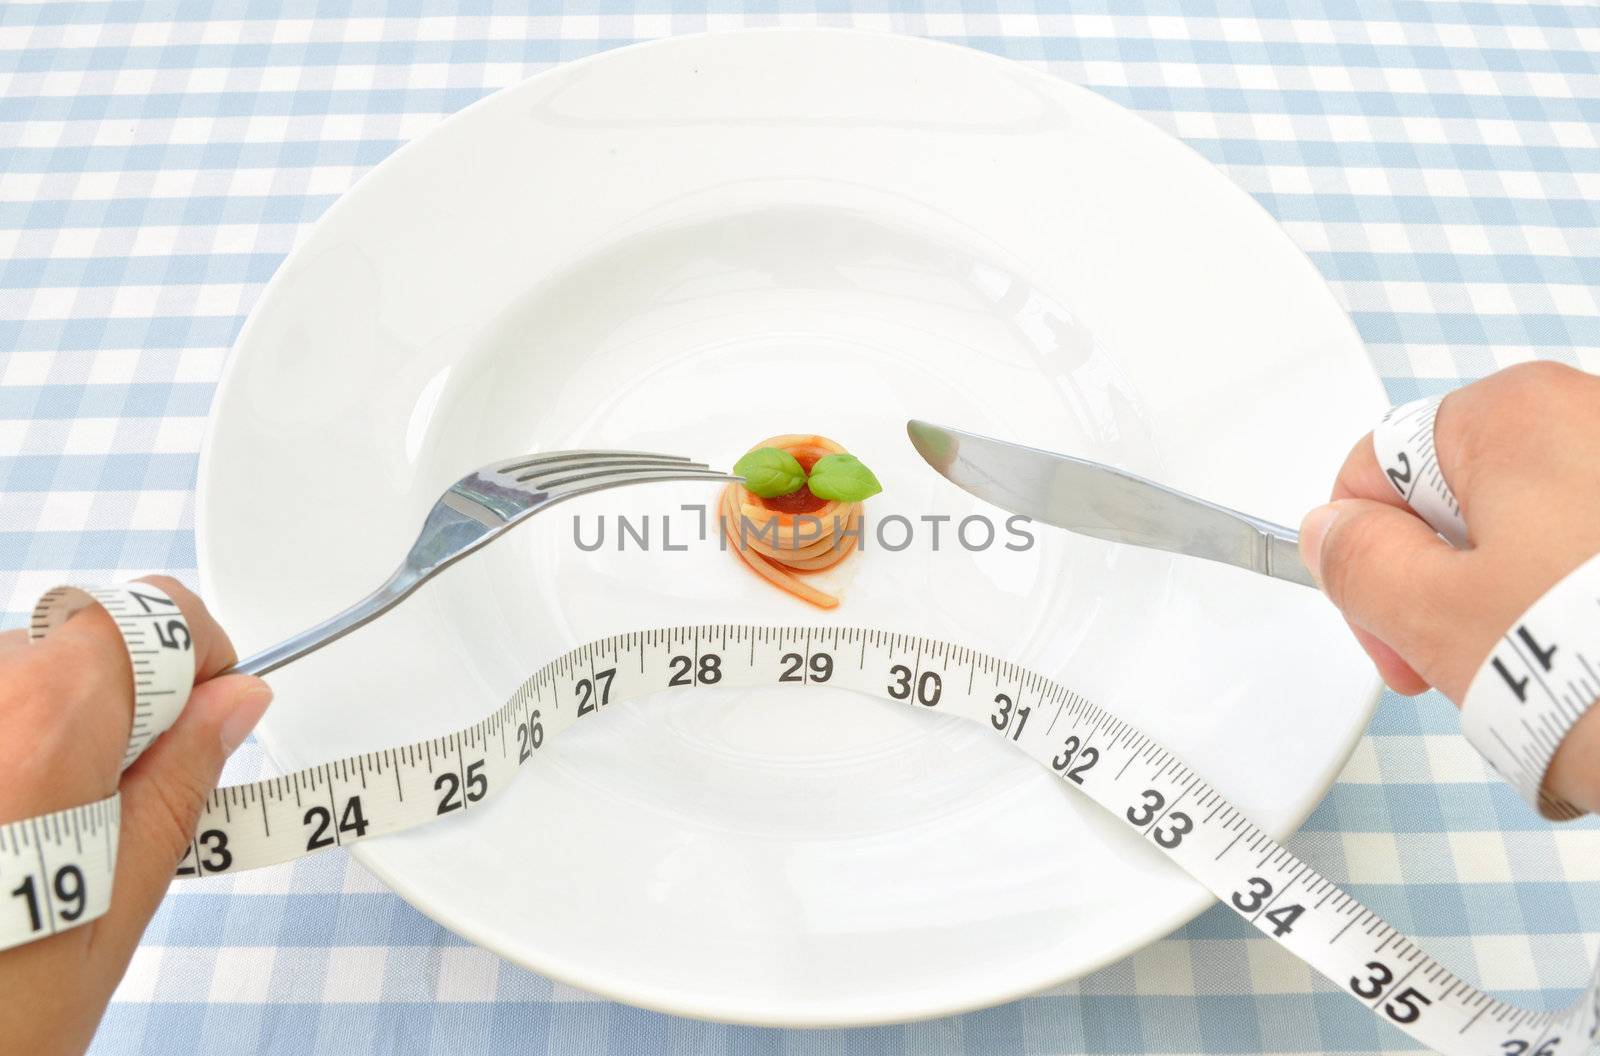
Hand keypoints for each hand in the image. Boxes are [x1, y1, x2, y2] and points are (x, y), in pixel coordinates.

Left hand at [0, 576, 270, 1055]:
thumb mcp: (120, 901)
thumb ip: (181, 783)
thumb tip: (233, 702)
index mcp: (42, 731)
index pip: (138, 616)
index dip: (193, 652)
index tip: (215, 704)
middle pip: (73, 647)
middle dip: (123, 703)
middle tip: (134, 797)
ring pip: (14, 680)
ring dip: (52, 730)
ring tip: (48, 835)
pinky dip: (8, 754)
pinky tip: (7, 835)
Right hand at [1299, 361, 1599, 813]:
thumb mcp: (1432, 619)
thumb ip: (1356, 562)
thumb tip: (1331, 531)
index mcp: (1511, 414)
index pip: (1374, 475)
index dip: (1367, 567)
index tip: (1399, 640)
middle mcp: (1590, 414)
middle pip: (1461, 503)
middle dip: (1450, 591)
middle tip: (1474, 670)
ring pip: (1536, 535)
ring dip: (1522, 609)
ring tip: (1558, 681)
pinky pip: (1598, 558)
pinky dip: (1592, 611)